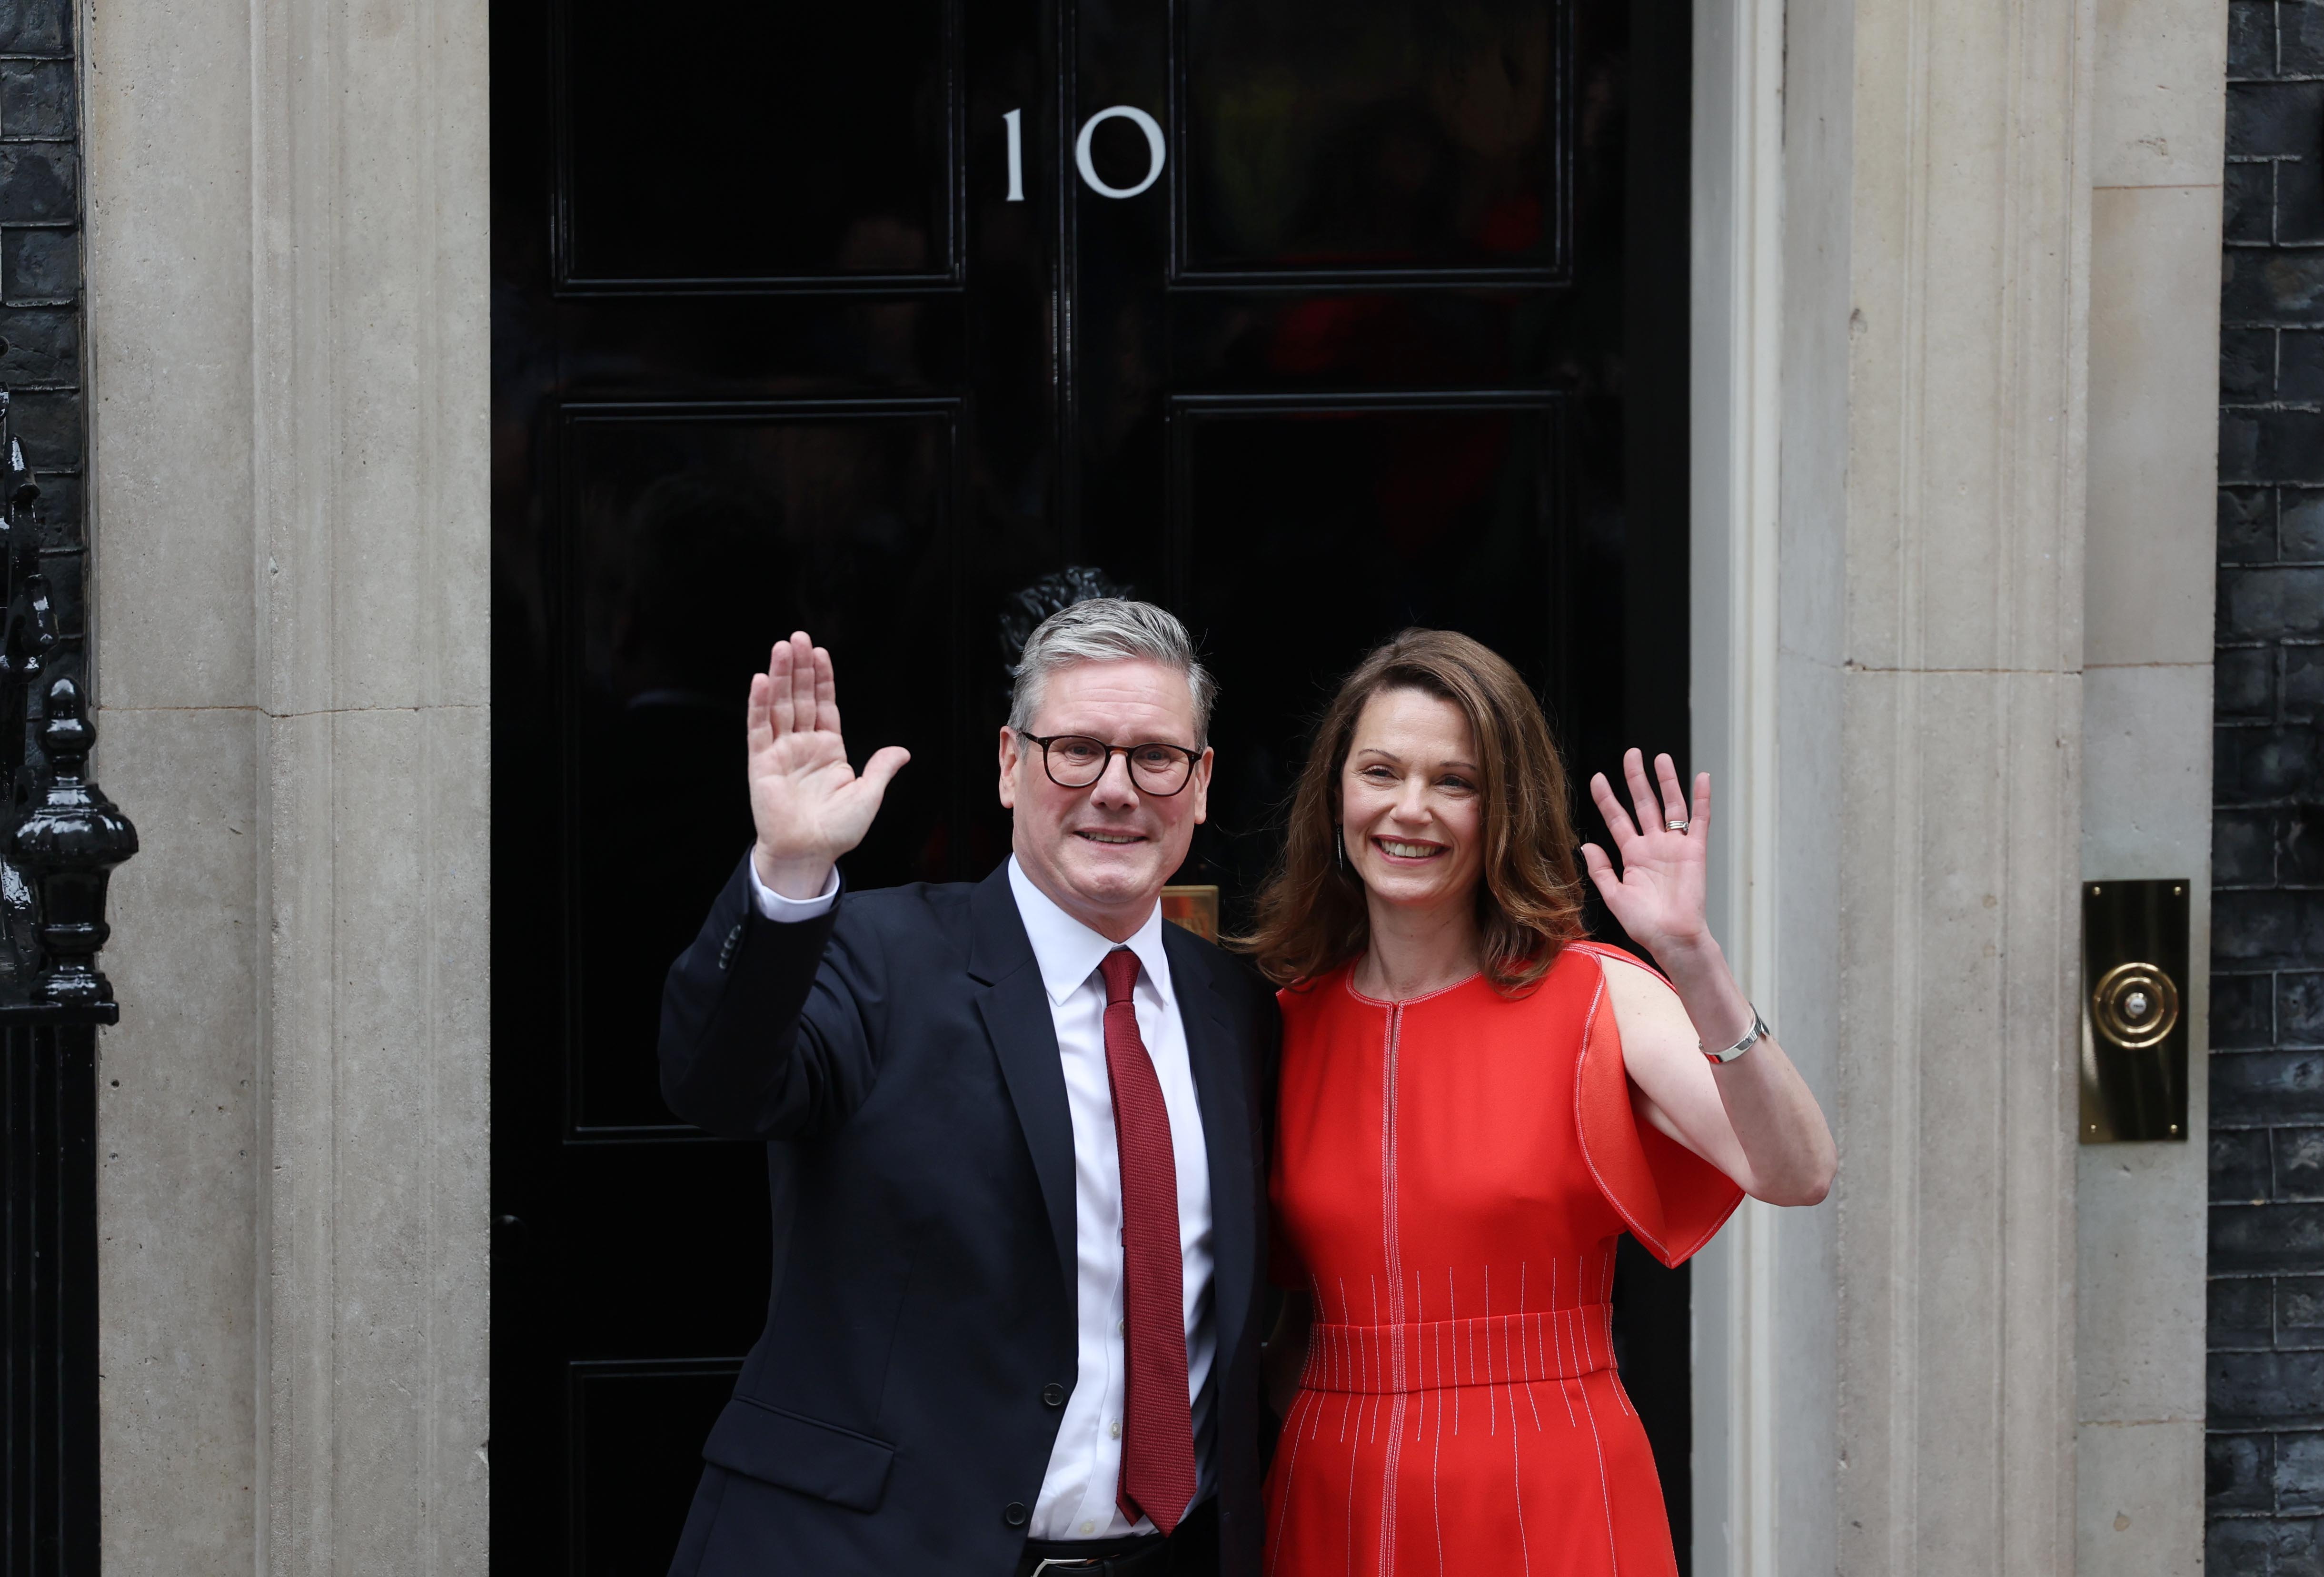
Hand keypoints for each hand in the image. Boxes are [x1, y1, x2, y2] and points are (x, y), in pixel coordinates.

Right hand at [746, 632, 909, 898]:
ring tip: (781, 648)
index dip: (822, 679)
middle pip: (800, 698)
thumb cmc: (837, 831)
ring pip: (779, 706)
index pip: (824, 705)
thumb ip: (881, 768)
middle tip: (798, 638)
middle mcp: (803, 745)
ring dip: (779, 676)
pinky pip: (759, 728)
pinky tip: (761, 680)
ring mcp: (781, 752)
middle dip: (799, 668)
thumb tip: (902, 751)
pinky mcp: (761, 763)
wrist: (810, 853)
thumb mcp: (868, 796)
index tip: (821, 654)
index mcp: (829, 750)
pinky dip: (759, 704)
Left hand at [1580, 749, 1711, 959]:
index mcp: (1632, 855)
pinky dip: (1701, 800)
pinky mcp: (1695, 851)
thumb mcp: (1614, 896)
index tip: (1597, 777)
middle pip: (1643, 804)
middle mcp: (1653, 845)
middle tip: (1631, 754)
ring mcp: (1675, 846)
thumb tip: (1587, 845)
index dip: (1606, 798)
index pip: (1617, 819)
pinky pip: (1699, 821)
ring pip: (1670, 806)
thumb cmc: (1645, 924)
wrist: (1672, 938)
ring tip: (1660, 758)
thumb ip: (1601, 870)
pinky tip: (1701, 778)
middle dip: (1636, 779)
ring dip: (1666, 782)